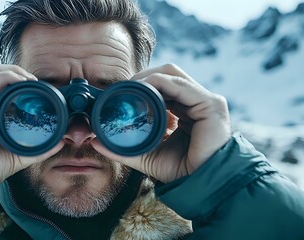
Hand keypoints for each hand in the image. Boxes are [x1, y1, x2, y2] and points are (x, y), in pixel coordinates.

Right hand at [0, 64, 62, 185]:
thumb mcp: (14, 155)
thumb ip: (36, 148)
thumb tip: (60, 141)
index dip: (15, 81)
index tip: (36, 86)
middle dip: (13, 72)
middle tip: (34, 80)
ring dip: (8, 72)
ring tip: (28, 79)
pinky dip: (0, 79)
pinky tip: (17, 82)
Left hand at [93, 64, 231, 182]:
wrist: (202, 186)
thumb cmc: (180, 171)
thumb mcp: (147, 155)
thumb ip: (124, 148)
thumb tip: (96, 141)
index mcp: (186, 110)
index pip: (163, 86)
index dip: (141, 84)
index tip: (120, 92)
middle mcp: (196, 102)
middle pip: (167, 75)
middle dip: (143, 77)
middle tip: (122, 87)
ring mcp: (205, 101)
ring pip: (173, 74)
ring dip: (148, 77)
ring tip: (130, 87)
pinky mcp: (211, 105)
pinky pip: (181, 85)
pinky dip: (159, 82)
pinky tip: (144, 89)